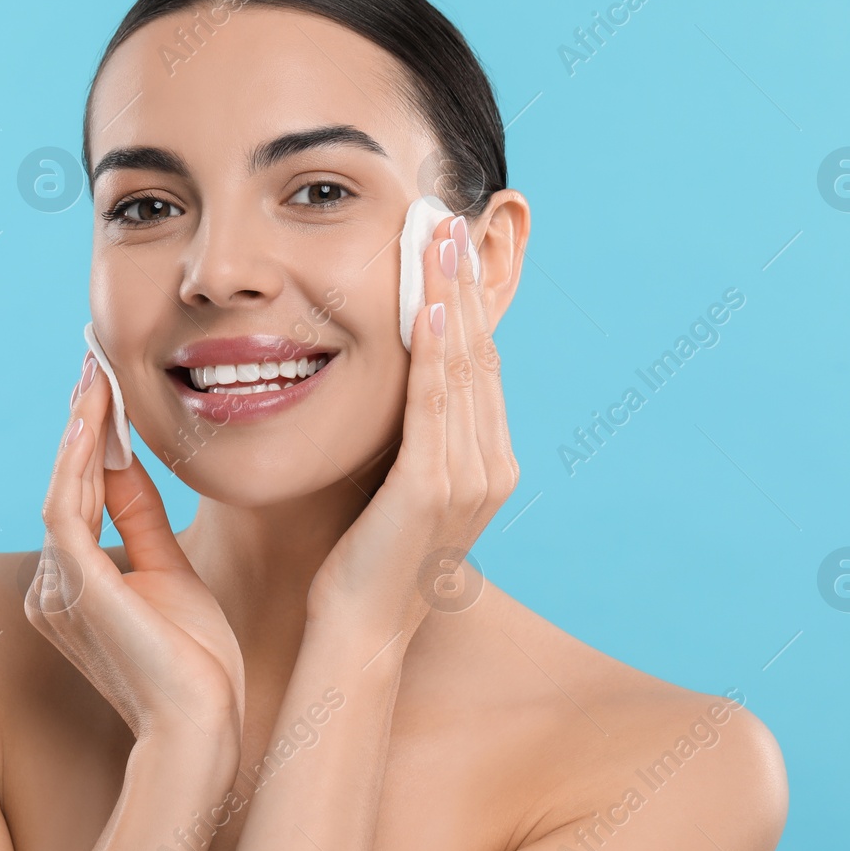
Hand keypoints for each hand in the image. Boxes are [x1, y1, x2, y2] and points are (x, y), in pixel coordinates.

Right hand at [33, 355, 246, 758]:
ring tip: (97, 373)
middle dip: (82, 421)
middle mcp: (53, 587)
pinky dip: (78, 460)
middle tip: (96, 360)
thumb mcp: (171, 572)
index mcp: (73, 588)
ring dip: (81, 428)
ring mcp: (58, 588)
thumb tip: (125, 461)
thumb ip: (140, 518)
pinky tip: (94, 419)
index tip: (108, 388)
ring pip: (63, 488)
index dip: (91, 439)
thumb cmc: (195, 666)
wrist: (202, 727)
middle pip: (65, 485)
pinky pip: (66, 507)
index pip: (79, 496)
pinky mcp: (76, 587)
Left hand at [306, 213, 519, 639]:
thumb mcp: (396, 489)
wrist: (358, 633)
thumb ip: (410, 441)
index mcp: (486, 464)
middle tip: (449, 217)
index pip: (478, 364)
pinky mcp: (434, 488)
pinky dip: (437, 353)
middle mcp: (491, 467)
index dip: (465, 300)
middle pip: (479, 353)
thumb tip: (397, 389)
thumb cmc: (363, 563)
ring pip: (463, 368)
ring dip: (452, 298)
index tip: (446, 245)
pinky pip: (437, 405)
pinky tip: (431, 308)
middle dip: (463, 282)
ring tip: (440, 238)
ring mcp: (469, 478)